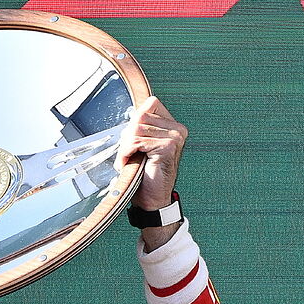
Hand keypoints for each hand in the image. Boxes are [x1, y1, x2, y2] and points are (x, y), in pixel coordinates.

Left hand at [115, 96, 186, 211]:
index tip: (131, 140)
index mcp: (173, 127)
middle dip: (127, 136)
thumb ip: (140, 127)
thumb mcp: (140, 145)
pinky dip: (126, 152)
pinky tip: (127, 163)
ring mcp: (175, 138)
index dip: (134, 121)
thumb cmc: (145, 175)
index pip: (150, 104)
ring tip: (127, 159)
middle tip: (127, 154)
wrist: (151, 199)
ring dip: (125, 146)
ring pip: (136, 129)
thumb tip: (132, 112)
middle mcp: (177, 130)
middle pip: (140, 116)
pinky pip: (137, 141)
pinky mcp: (168, 147)